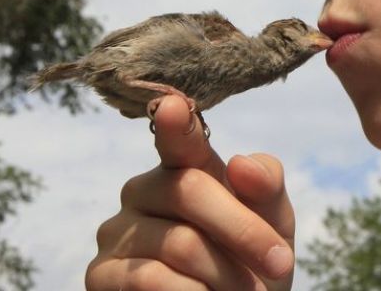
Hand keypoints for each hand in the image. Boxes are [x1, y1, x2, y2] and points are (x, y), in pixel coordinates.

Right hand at [85, 95, 294, 289]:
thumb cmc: (251, 265)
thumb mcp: (274, 225)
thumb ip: (266, 189)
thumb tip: (240, 163)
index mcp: (182, 169)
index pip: (177, 139)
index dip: (175, 125)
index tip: (174, 107)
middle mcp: (142, 192)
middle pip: (190, 191)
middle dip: (245, 231)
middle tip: (280, 263)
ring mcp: (117, 232)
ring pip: (178, 241)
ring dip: (226, 274)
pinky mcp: (100, 275)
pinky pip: (150, 279)